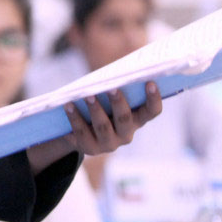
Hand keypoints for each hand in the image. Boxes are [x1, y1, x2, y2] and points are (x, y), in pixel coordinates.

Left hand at [26, 82, 161, 174]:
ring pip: (103, 127)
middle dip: (118, 103)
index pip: (152, 112)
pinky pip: (82, 133)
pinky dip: (75, 118)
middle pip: (125, 119)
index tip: (151, 83)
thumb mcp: (110, 100)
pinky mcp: (90, 148)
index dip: (154, 99)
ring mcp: (109, 144)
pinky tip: (68, 106)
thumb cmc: (101, 107)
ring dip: (95, 110)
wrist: (81, 134)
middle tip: (111, 88)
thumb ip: (115, 88)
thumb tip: (112, 72)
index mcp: (137, 120)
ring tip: (87, 95)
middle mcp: (126, 135)